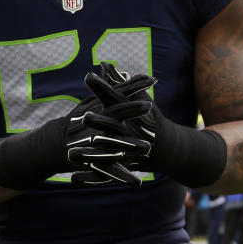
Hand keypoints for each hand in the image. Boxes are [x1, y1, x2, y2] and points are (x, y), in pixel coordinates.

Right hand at [0, 69, 153, 189]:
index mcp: (97, 111)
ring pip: (113, 143)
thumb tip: (117, 70)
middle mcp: (94, 126)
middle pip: (114, 117)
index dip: (132, 88)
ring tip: (148, 148)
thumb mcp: (91, 104)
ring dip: (130, 146)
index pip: (116, 95)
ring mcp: (92, 145)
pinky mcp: (93, 162)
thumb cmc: (77, 121)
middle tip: (151, 107)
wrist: (54, 145)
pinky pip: (108, 170)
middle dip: (132, 112)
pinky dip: (121, 175)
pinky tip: (136, 181)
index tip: (151, 79)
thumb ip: (106, 89)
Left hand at [79, 62, 227, 188]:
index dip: (103, 87)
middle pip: (114, 125)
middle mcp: (131, 129)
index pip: (116, 97)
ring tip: (73, 151)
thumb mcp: (137, 99)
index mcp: (133, 111)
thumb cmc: (149, 119)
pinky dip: (92, 176)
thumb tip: (104, 65)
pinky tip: (75, 178)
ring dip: (91, 153)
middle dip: (100, 121)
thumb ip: (118, 84)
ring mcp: (129, 149)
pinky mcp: (125, 165)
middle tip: (84, 116)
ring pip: (109, 150)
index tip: (88, 76)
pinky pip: (108, 171)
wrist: (168, 148)